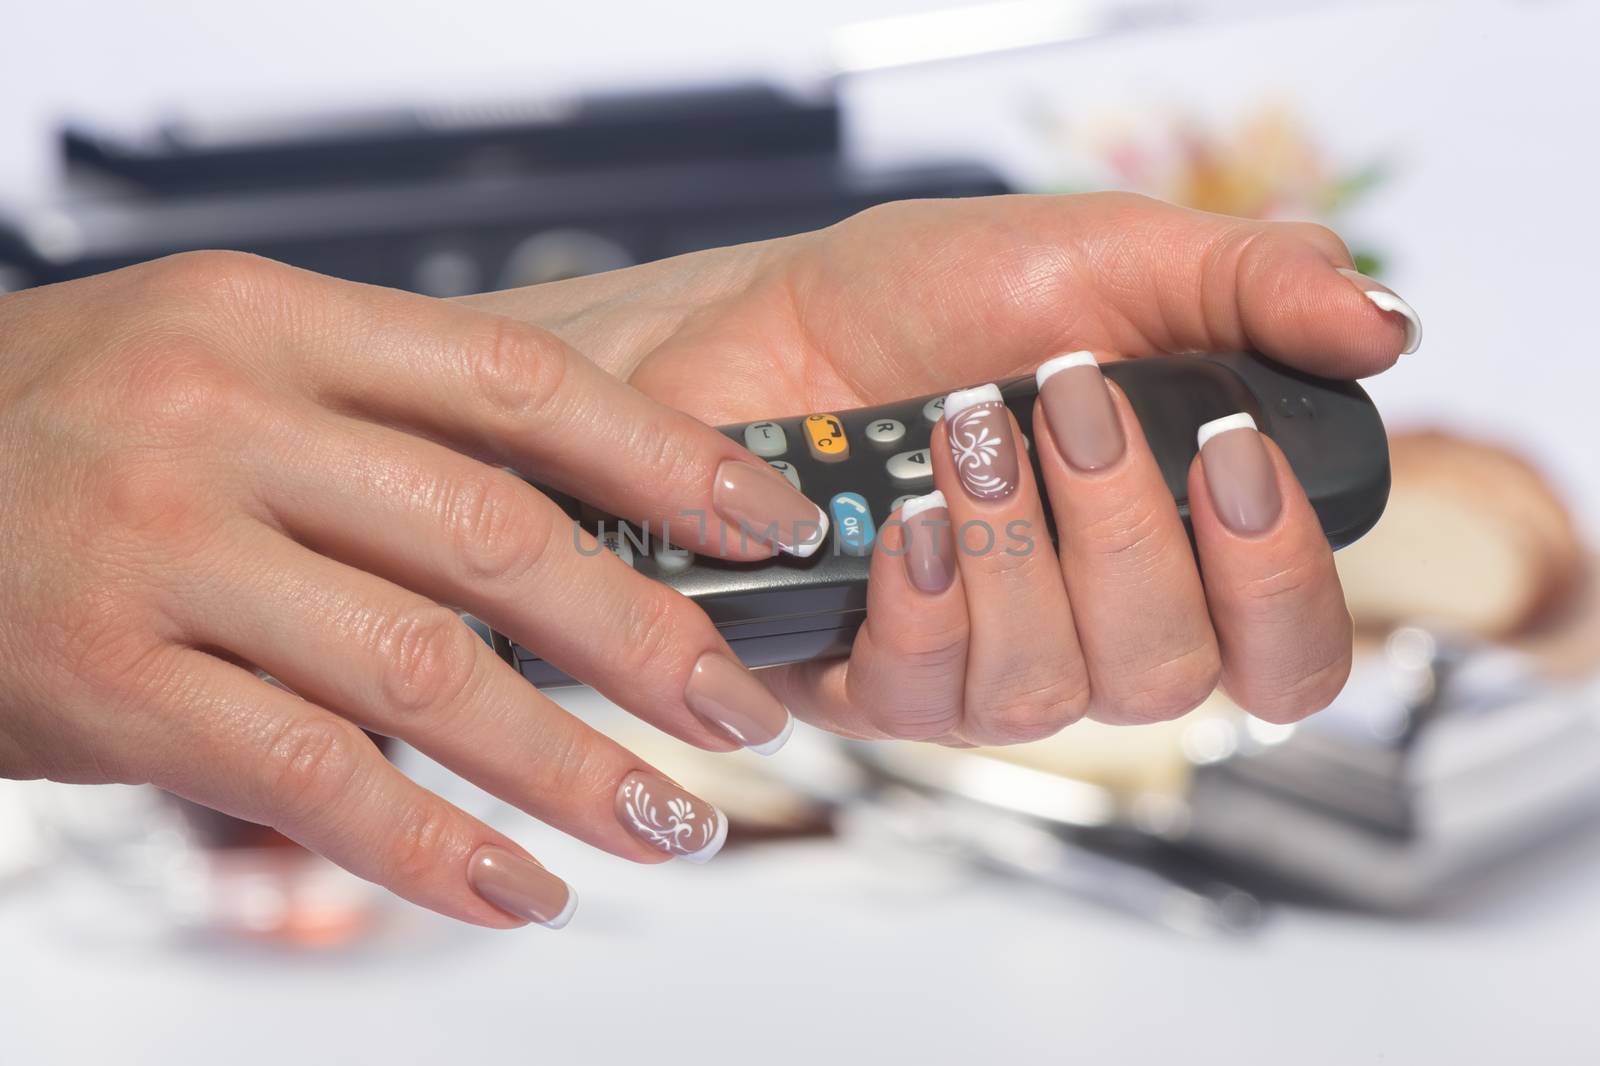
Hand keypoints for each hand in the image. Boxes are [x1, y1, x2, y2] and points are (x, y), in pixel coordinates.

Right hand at [0, 252, 832, 927]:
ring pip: (421, 670)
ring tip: (669, 825)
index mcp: (273, 321)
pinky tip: (519, 890)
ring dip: (568, 765)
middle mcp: (220, 421)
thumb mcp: (219, 368)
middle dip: (649, 635)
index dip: (666, 459)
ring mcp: (160, 552)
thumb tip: (579, 519)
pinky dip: (433, 847)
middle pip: (495, 535)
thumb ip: (380, 428)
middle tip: (744, 706)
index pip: (520, 384)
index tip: (771, 524)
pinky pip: (312, 778)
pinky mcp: (109, 685)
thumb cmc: (66, 428)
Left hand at [468, 193, 1421, 741]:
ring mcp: (981, 668)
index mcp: (1174, 551)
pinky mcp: (877, 683)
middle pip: (1170, 677)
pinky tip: (906, 514)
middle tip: (1069, 400)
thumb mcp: (1110, 257)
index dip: (1284, 587)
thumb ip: (1250, 286)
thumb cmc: (932, 301)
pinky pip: (926, 693)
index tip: (1233, 454)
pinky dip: (925, 594)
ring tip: (967, 430)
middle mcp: (1088, 630)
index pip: (1287, 655)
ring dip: (1018, 553)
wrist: (772, 321)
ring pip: (1048, 694)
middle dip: (1125, 533)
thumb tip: (1383, 326)